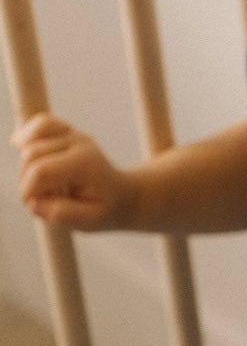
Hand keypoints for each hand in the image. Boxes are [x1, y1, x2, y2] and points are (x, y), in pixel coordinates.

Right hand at [12, 113, 137, 229]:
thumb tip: (33, 204)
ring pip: (29, 142)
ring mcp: (73, 134)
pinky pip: (39, 124)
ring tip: (45, 183)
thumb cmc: (105, 210)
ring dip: (27, 166)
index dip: (28, 190)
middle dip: (27, 180)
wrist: (122, 196)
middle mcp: (79, 143)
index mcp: (85, 164)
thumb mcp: (90, 222)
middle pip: (31, 155)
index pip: (41, 172)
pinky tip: (25, 152)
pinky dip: (28, 138)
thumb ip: (63, 215)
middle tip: (43, 197)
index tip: (33, 205)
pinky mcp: (66, 130)